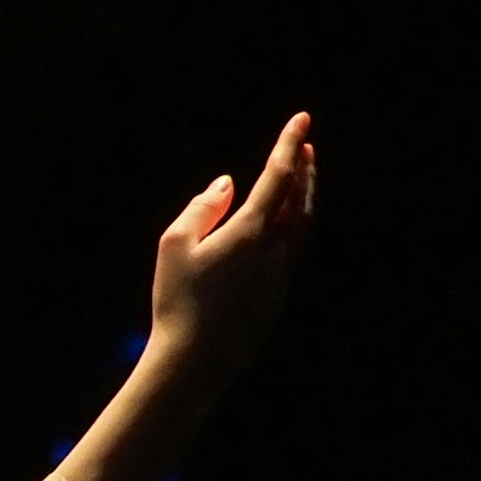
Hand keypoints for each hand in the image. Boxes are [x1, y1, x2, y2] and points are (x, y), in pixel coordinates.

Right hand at [144, 110, 314, 377]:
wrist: (196, 361)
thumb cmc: (177, 301)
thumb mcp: (174, 245)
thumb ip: (203, 207)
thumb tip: (228, 184)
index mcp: (252, 232)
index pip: (278, 176)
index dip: (289, 145)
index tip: (301, 120)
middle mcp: (277, 250)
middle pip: (300, 200)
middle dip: (304, 170)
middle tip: (306, 146)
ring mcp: (282, 275)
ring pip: (302, 226)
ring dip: (303, 199)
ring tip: (299, 182)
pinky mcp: (279, 296)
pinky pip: (292, 250)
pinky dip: (291, 227)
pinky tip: (279, 229)